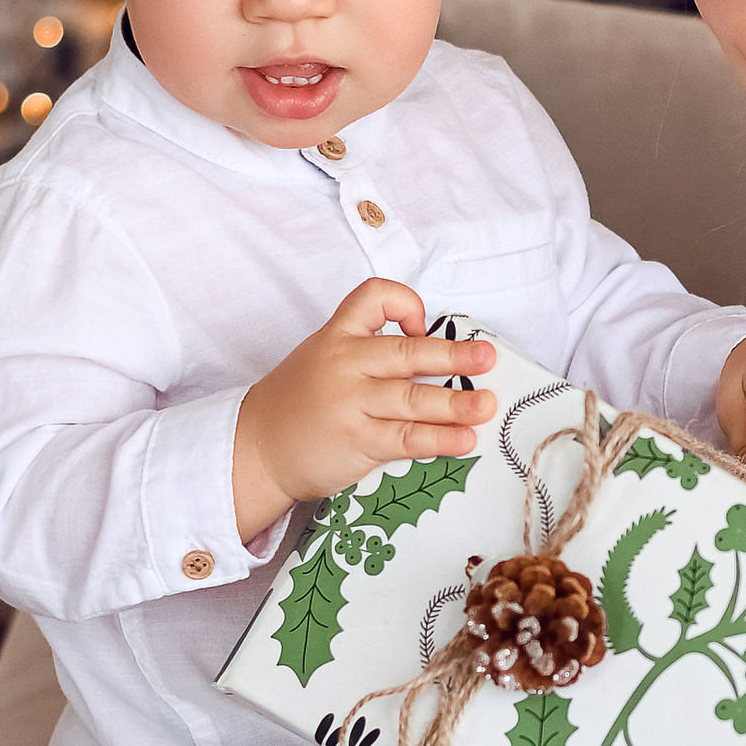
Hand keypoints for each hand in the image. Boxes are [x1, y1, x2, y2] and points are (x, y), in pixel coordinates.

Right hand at [232, 281, 495, 536]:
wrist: (258, 448)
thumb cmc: (298, 402)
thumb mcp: (323, 357)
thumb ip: (369, 352)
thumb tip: (436, 358)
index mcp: (338, 336)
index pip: (373, 297)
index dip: (405, 303)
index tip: (421, 325)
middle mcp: (345, 365)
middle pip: (406, 353)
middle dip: (453, 356)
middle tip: (487, 358)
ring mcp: (351, 405)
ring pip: (413, 399)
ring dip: (457, 403)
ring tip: (487, 405)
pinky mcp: (358, 442)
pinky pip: (407, 438)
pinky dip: (440, 440)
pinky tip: (465, 440)